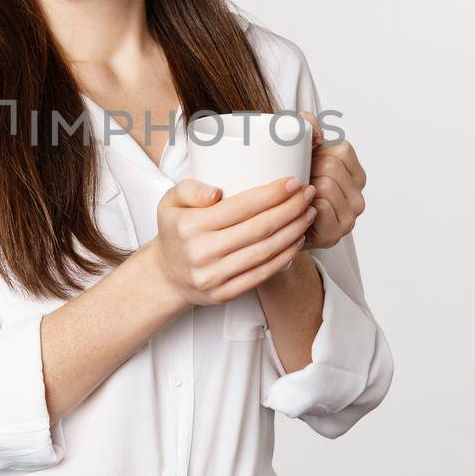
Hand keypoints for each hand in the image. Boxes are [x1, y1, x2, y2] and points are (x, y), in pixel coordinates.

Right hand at [148, 176, 316, 304]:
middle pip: (259, 228)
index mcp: (190, 225)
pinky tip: (297, 239)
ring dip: (293, 231)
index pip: (241, 206)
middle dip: (290, 209)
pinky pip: (262, 274)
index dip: (272, 194)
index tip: (293, 183)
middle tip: (308, 194)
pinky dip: (284, 256)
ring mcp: (214, 276)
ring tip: (308, 213)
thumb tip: (215, 193)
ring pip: (264, 251)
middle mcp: (202, 252)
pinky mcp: (224, 293)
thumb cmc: (175, 232)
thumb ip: (189, 189)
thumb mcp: (170, 202)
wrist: (166, 276)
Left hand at [294, 110, 366, 249]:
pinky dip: (306, 206)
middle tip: (296, 179)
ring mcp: (349, 217)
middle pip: (331, 166)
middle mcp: (358, 196)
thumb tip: (315, 133)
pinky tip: (299, 209)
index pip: (342, 149)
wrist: (277, 225)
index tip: (306, 160)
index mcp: (355, 174)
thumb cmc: (290, 187)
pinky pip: (321, 208)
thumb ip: (307, 124)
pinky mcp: (335, 233)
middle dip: (308, 169)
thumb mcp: (299, 150)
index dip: (319, 151)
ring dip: (304, 188)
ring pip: (326, 186)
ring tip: (296, 195)